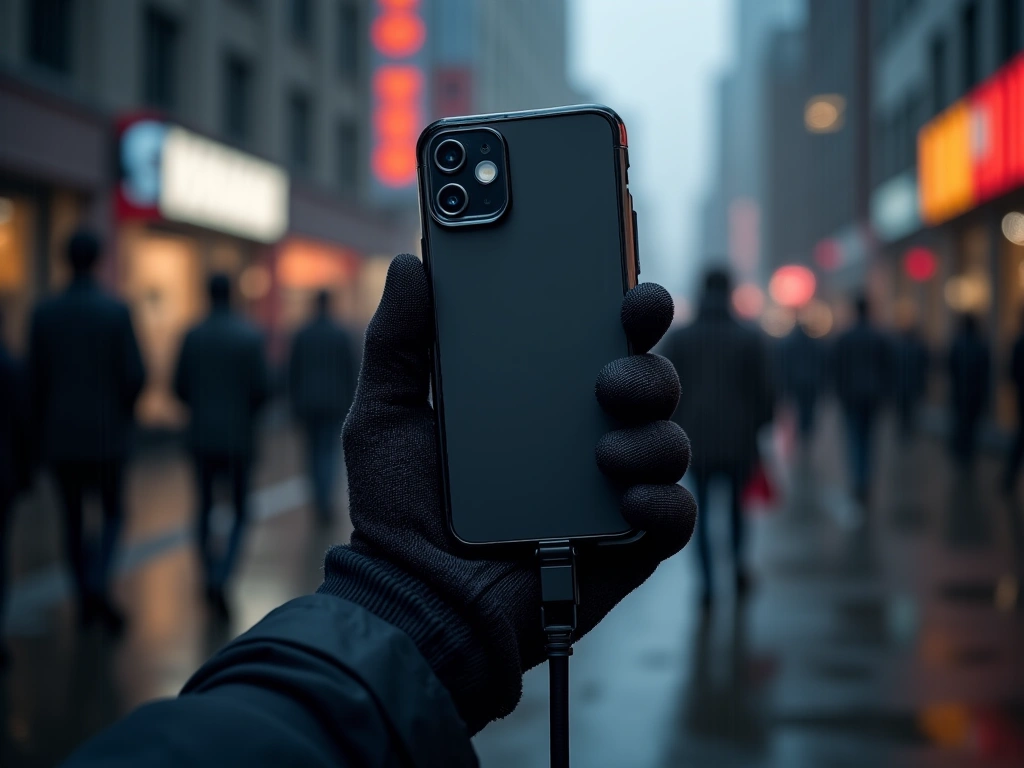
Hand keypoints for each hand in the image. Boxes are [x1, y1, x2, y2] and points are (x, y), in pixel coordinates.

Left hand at [326, 254, 695, 731]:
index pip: (598, 340)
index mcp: (540, 399)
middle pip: (648, 381)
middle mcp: (585, 436)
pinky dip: (661, 503)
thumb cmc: (401, 511)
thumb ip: (397, 341)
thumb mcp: (385, 416)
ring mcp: (610, 490)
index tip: (626, 290)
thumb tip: (412, 265)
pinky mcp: (626, 546)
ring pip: (668, 442)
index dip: (626, 309)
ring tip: (603, 451)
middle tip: (610, 378)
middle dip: (649, 367)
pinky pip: (672, 516)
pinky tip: (625, 501)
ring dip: (651, 437)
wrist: (412, 603)